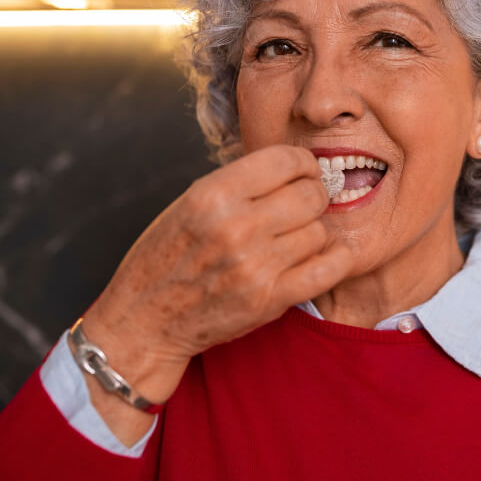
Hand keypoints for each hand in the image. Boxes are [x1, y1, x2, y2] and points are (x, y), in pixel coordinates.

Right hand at [79, 145, 351, 429]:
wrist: (144, 320)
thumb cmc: (167, 256)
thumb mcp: (190, 203)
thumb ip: (240, 184)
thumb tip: (295, 166)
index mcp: (212, 195)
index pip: (285, 160)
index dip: (303, 164)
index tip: (302, 172)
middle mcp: (236, 228)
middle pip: (310, 195)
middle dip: (313, 196)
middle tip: (303, 205)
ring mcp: (255, 267)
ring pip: (319, 231)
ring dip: (312, 232)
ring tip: (292, 238)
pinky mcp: (269, 301)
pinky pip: (328, 270)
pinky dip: (336, 259)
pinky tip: (329, 254)